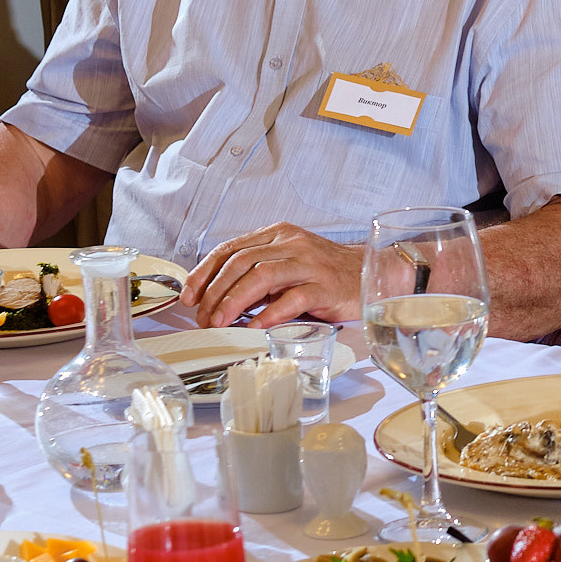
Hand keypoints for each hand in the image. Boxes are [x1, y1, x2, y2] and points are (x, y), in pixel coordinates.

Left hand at [181, 223, 361, 327]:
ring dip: (234, 301)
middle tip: (202, 318)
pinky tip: (255, 326)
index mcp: (277, 235)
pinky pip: (292, 299)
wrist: (371, 273)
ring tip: (220, 322)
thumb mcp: (287, 264)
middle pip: (241, 262)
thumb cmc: (324, 273)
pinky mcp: (326, 287)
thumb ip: (256, 274)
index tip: (188, 297)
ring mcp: (310, 264)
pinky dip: (269, 314)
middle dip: (214, 292)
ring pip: (261, 276)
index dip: (204, 273)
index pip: (230, 249)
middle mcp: (292, 244)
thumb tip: (215, 298)